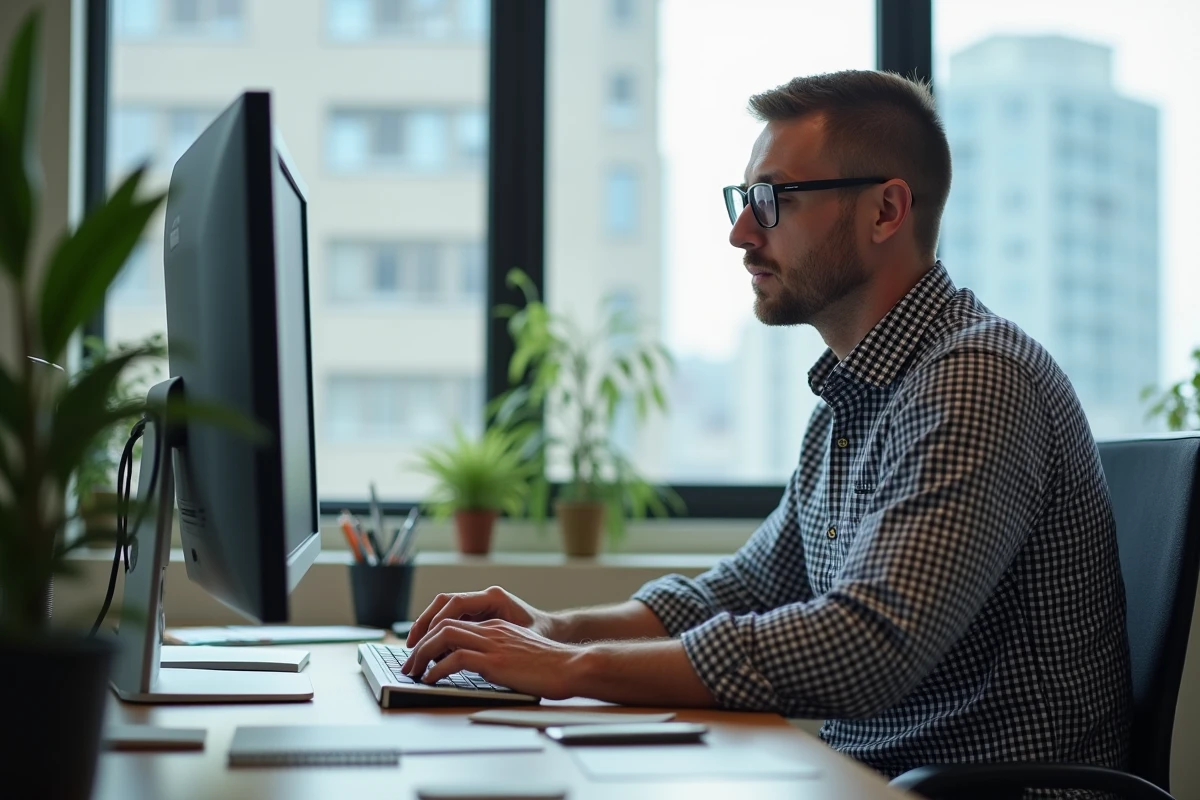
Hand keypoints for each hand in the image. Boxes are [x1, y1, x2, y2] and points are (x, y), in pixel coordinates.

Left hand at [400, 618, 581, 700]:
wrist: (571, 666)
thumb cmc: (552, 667)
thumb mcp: (521, 656)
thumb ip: (500, 657)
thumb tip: (481, 670)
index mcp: (497, 628)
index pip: (455, 623)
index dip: (433, 637)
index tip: (421, 654)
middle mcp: (491, 630)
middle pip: (443, 625)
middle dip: (420, 644)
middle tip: (409, 664)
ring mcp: (492, 643)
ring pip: (444, 637)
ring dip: (422, 654)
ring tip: (413, 671)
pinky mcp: (494, 660)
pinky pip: (455, 659)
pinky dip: (437, 670)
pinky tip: (430, 680)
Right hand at [406, 585, 552, 646]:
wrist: (555, 631)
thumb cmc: (542, 635)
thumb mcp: (522, 639)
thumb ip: (496, 641)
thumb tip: (466, 651)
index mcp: (494, 598)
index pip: (456, 604)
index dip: (436, 622)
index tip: (424, 641)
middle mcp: (484, 597)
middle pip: (444, 604)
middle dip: (424, 624)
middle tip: (411, 647)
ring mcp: (480, 605)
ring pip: (444, 611)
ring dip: (427, 629)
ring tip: (415, 650)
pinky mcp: (478, 616)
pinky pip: (452, 621)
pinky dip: (438, 634)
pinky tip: (431, 651)